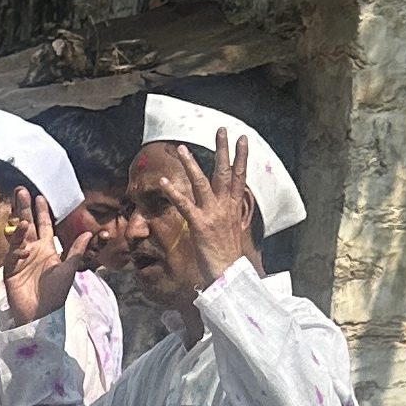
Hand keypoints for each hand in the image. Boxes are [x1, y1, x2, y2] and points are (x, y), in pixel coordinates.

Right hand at [0, 188, 79, 325]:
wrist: (41, 314)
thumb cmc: (55, 294)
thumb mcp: (69, 270)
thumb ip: (76, 251)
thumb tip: (89, 233)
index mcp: (47, 249)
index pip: (43, 226)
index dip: (41, 212)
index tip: (39, 197)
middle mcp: (32, 251)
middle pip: (27, 225)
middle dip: (24, 208)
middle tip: (20, 191)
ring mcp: (20, 259)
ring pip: (17, 237)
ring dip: (19, 226)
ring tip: (21, 217)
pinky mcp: (10, 270)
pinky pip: (12, 255)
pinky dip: (17, 249)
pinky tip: (23, 247)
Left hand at [169, 130, 258, 296]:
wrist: (229, 275)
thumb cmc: (229, 258)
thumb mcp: (233, 233)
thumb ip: (230, 217)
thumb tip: (230, 211)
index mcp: (234, 209)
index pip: (240, 178)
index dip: (242, 158)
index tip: (242, 140)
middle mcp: (225, 208)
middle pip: (225, 173)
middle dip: (223, 150)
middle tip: (222, 130)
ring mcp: (212, 214)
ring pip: (202, 183)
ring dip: (191, 164)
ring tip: (182, 147)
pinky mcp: (199, 224)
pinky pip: (184, 204)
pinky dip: (173, 192)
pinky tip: (163, 182)